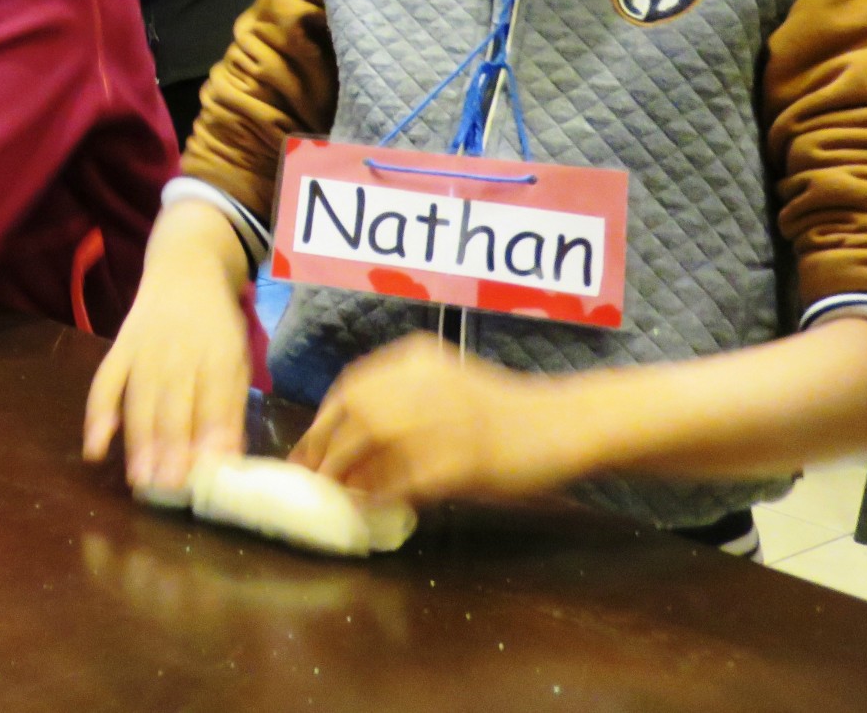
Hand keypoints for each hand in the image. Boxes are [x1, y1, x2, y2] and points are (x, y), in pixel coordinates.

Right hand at [82, 207, 249, 493]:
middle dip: (171, 447)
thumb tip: (227, 464)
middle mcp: (179, 350)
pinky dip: (97, 415)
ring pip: (139, 399)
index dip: (210, 437)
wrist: (185, 268)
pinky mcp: (118, 347)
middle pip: (174, 403)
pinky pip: (104, 382)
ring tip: (140, 481)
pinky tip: (95, 448)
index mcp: (217, 353)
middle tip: (169, 489)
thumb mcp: (236, 361)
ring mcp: (144, 348)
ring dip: (138, 441)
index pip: (214, 400)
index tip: (208, 475)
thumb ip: (230, 410)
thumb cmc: (217, 326)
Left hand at [290, 333, 575, 504]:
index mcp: (415, 359)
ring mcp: (440, 421)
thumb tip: (347, 442)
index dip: (323, 421)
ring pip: (370, 445)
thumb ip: (400, 402)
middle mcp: (422, 383)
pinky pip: (404, 480)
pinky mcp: (458, 461)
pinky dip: (380, 495)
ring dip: (346, 472)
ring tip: (335, 493)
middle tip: (311, 477)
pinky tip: (371, 506)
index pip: (350, 387)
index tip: (306, 449)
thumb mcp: (443, 386)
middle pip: (353, 413)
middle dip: (324, 448)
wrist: (560, 423)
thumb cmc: (501, 408)